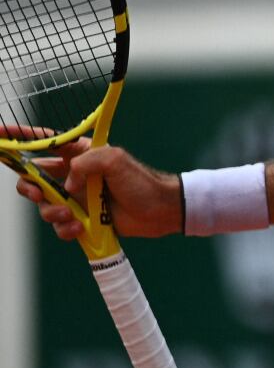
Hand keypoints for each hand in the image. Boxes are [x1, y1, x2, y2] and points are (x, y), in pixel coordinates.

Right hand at [13, 143, 181, 238]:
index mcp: (78, 153)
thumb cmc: (142, 181)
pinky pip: (59, 226)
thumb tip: (66, 184)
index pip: (43, 142)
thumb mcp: (115, 160)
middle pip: (32, 179)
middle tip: (38, 194)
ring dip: (52, 213)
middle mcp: (72, 175)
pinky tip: (81, 228)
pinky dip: (65, 229)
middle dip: (28, 188)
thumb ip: (85, 162)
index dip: (19, 138)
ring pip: (44, 206)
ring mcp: (75, 198)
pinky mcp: (81, 219)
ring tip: (73, 216)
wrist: (161, 211)